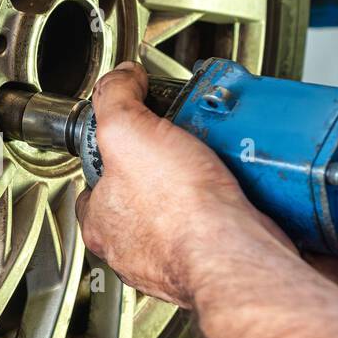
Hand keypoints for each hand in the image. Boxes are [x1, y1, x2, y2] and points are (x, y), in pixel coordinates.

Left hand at [74, 62, 295, 307]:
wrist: (234, 252)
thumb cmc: (177, 211)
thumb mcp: (125, 130)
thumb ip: (115, 97)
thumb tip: (121, 78)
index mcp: (104, 223)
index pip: (92, 187)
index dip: (109, 158)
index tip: (130, 138)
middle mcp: (136, 247)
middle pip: (144, 196)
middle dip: (167, 168)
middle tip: (185, 146)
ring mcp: (178, 257)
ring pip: (187, 212)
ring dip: (204, 184)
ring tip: (219, 159)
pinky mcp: (217, 259)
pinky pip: (224, 226)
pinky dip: (236, 205)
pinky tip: (245, 185)